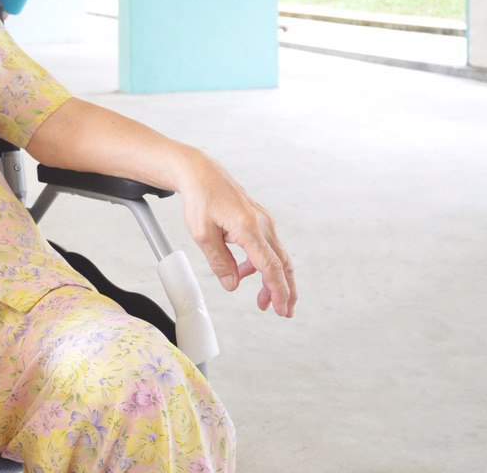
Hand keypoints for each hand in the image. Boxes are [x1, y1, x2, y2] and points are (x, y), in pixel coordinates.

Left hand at [178, 154, 295, 317]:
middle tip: (283, 312)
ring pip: (277, 256)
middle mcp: (262, 224)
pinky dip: (262, 264)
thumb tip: (232, 285)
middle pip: (282, 263)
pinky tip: (246, 273)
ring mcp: (263, 221)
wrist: (201, 174)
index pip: (270, 266)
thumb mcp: (202, 234)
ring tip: (263, 300)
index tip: (281, 308)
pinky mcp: (259, 221)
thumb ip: (219, 261)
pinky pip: (267, 247)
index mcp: (248, 228)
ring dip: (273, 280)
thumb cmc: (201, 199)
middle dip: (285, 290)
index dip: (277, 290)